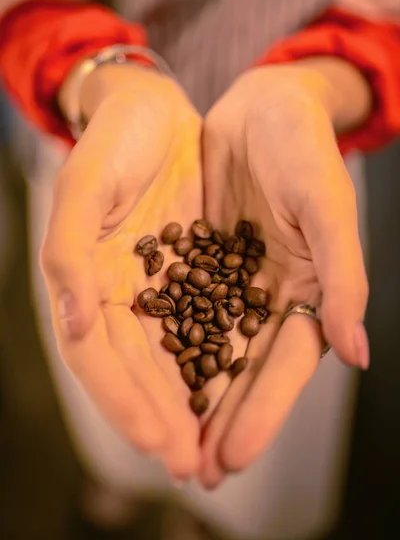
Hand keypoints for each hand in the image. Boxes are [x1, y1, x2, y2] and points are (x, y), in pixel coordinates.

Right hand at [41, 66, 203, 479]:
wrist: (152, 111)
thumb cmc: (111, 142)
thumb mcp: (81, 186)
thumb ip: (69, 254)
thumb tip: (71, 326)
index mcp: (84, 281)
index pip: (97, 356)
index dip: (122, 402)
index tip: (155, 442)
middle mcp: (119, 293)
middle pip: (138, 368)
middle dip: (161, 418)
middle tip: (191, 464)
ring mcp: (157, 285)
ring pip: (173, 355)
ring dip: (191, 402)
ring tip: (215, 445)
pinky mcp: (193, 270)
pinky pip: (206, 320)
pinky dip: (217, 356)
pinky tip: (237, 384)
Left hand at [199, 65, 368, 486]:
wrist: (262, 109)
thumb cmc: (304, 149)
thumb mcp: (327, 204)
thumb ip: (343, 275)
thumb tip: (358, 353)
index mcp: (307, 291)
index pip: (285, 365)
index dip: (262, 413)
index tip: (235, 458)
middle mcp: (268, 296)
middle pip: (243, 371)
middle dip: (221, 422)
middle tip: (196, 475)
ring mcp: (231, 282)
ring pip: (207, 350)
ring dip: (189, 398)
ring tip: (168, 445)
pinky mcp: (199, 262)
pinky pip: (178, 310)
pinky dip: (163, 345)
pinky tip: (142, 377)